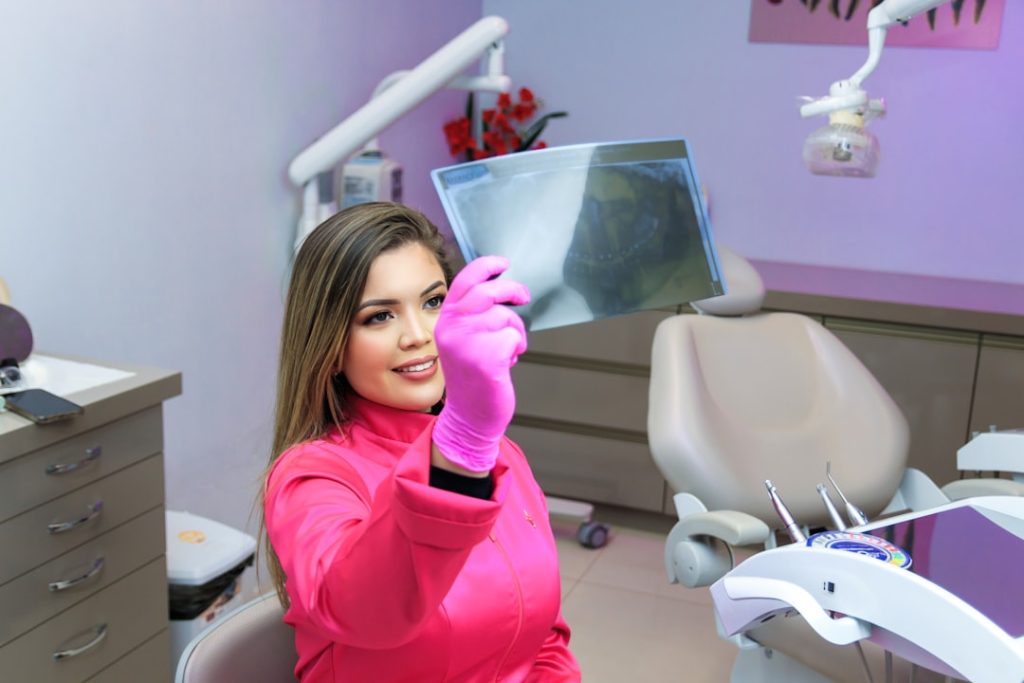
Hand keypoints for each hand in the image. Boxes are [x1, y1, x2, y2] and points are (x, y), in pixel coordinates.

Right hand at [432, 256, 529, 472]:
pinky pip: (513, 337)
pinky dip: (517, 348)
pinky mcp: (486, 358)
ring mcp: (467, 343)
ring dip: (516, 331)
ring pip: (505, 316)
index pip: (465, 281)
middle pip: (488, 292)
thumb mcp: (463, 339)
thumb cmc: (472, 376)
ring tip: (508, 349)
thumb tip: (499, 285)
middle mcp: (452, 329)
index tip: (503, 264)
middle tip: (523, 296)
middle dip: (512, 290)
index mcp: (445, 321)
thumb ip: (472, 314)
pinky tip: (506, 363)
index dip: (486, 266)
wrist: (470, 415)